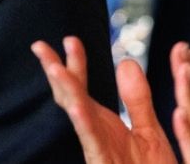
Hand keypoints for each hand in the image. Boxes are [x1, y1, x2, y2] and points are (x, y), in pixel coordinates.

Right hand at [32, 37, 176, 163]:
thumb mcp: (148, 131)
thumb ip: (136, 98)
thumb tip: (125, 61)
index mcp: (106, 126)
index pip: (84, 89)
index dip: (76, 64)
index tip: (69, 39)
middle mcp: (98, 137)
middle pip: (73, 99)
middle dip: (58, 73)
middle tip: (40, 45)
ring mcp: (98, 152)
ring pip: (78, 118)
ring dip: (66, 93)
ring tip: (53, 68)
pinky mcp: (104, 163)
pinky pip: (94, 142)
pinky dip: (84, 123)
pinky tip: (77, 106)